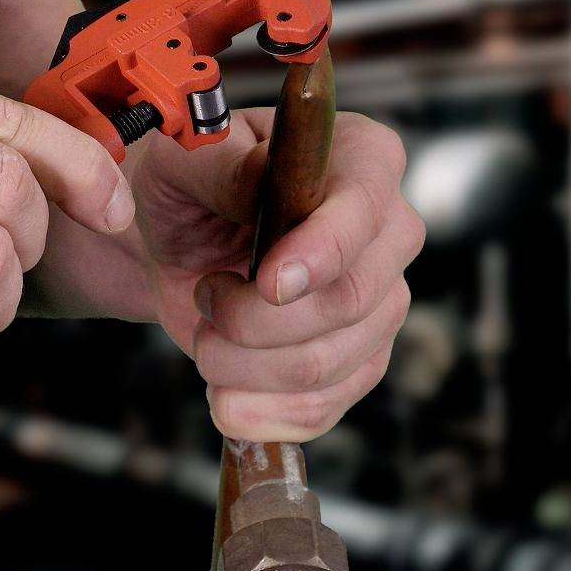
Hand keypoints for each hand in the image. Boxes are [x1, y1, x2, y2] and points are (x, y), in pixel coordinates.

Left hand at [131, 111, 422, 440]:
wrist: (180, 244)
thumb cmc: (191, 186)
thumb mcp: (186, 159)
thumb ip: (222, 166)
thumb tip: (260, 185)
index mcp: (362, 159)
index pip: (364, 210)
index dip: (321, 253)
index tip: (268, 282)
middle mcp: (389, 232)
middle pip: (349, 301)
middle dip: (254, 320)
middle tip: (206, 295)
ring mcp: (383, 303)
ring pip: (326, 364)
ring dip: (241, 365)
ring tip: (206, 335)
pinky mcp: (360, 362)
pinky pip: (321, 407)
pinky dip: (258, 410)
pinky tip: (223, 391)